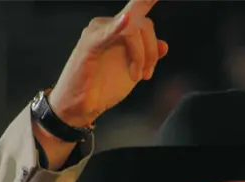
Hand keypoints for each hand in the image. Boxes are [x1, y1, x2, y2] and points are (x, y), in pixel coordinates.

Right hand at [49, 0, 167, 126]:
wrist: (80, 106)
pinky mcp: (90, 45)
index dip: (149, 1)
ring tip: (137, 76)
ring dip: (142, 55)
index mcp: (118, 31)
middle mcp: (108, 27)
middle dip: (151, 51)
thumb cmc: (102, 88)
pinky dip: (118, 26)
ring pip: (133, 29)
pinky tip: (127, 20)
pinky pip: (107, 32)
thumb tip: (164, 45)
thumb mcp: (132, 72)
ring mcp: (98, 33)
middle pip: (144, 24)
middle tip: (147, 74)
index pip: (140, 14)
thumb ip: (147, 57)